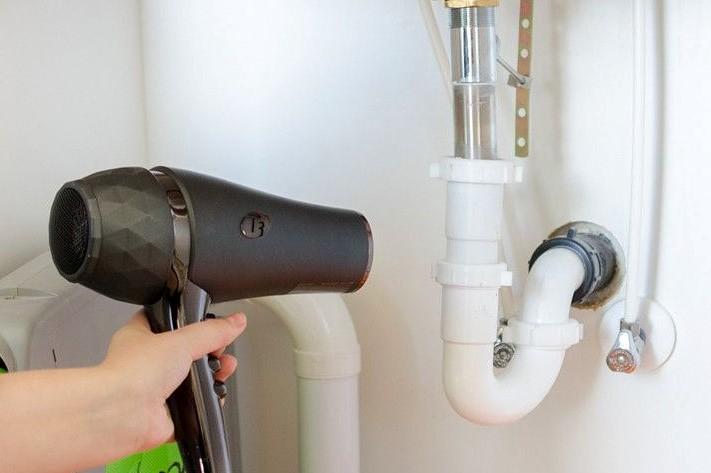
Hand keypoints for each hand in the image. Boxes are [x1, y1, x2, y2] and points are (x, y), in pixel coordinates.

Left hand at [99, 311, 246, 451]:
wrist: (122, 414)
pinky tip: (212, 398)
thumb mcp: (182, 340)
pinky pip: (191, 410)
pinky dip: (204, 407)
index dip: (188, 321)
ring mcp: (154, 391)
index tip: (209, 323)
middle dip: (209, 353)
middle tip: (221, 351)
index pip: (165, 321)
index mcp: (140, 337)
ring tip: (223, 372)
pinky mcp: (164, 417)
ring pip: (190, 382)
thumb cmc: (133, 372)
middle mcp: (145, 364)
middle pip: (185, 354)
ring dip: (210, 379)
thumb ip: (212, 331)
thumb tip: (236, 321)